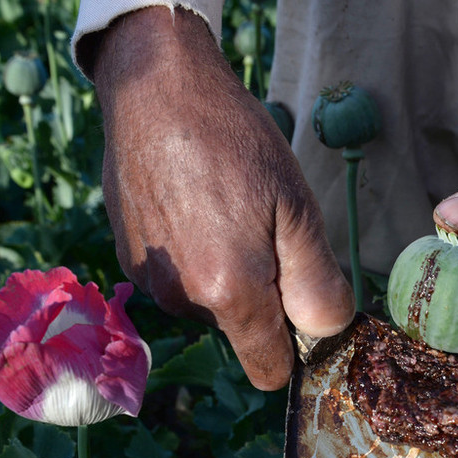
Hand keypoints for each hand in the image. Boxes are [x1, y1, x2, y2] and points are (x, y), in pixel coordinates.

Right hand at [88, 6, 353, 389]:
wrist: (155, 88)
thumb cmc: (236, 141)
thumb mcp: (297, 207)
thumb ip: (316, 282)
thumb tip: (328, 333)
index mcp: (230, 292)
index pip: (269, 370)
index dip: (294, 349)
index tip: (304, 305)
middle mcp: (182, 300)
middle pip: (242, 332)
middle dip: (263, 300)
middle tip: (267, 230)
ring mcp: (149, 281)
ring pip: (210, 304)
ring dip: (227, 274)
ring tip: (227, 207)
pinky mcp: (129, 258)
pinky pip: (179, 277)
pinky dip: (194, 255)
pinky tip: (194, 203)